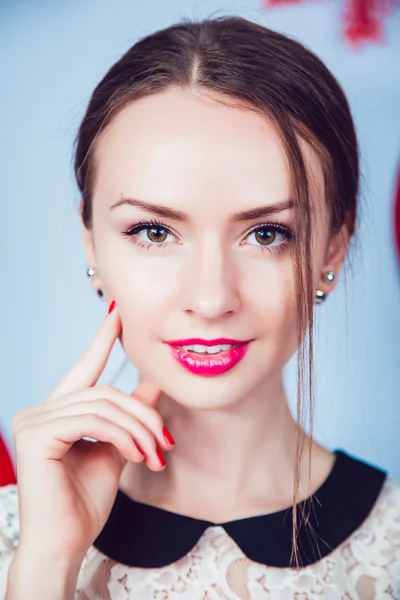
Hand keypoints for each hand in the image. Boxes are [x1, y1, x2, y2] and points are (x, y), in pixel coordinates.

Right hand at [11, 301, 171, 561]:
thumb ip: (130, 414)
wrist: (65, 545)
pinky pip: (92, 419)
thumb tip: (154, 380)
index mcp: (56, 413)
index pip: (84, 368)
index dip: (102, 339)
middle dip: (142, 414)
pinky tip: (133, 456)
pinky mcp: (35, 434)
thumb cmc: (85, 503)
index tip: (118, 313)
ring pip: (103, 404)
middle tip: (165, 443)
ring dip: (137, 429)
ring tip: (153, 455)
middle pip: (105, 390)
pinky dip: (121, 435)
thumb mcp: (117, 448)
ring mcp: (32, 420)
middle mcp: (38, 411)